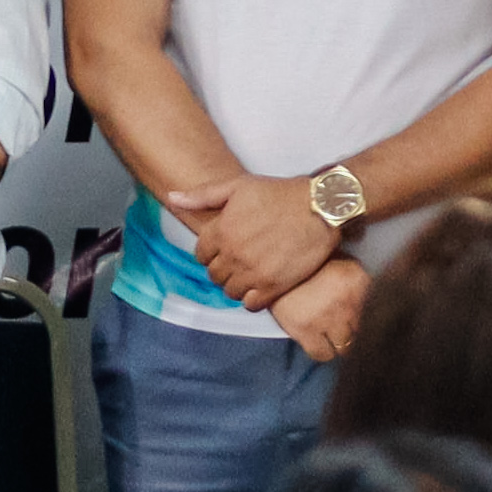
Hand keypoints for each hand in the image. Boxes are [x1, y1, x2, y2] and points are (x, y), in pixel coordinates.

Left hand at [173, 171, 337, 312]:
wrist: (319, 207)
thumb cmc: (279, 193)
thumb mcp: (237, 186)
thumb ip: (202, 195)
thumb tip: (172, 198)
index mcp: (221, 231)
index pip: (200, 255)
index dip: (210, 252)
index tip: (224, 249)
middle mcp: (233, 254)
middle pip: (214, 275)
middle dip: (222, 269)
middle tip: (238, 261)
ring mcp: (253, 272)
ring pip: (230, 291)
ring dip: (236, 285)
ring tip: (249, 274)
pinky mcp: (274, 286)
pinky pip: (251, 304)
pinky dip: (252, 299)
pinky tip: (260, 287)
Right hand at [266, 258, 365, 362]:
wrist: (269, 265)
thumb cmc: (304, 267)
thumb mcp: (338, 262)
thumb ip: (356, 283)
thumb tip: (369, 308)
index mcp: (358, 278)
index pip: (376, 310)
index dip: (365, 314)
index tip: (355, 314)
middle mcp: (347, 298)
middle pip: (362, 329)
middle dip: (351, 327)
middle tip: (337, 321)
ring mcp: (328, 315)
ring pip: (346, 346)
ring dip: (338, 341)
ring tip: (327, 331)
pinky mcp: (306, 329)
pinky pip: (324, 354)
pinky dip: (322, 351)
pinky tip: (317, 341)